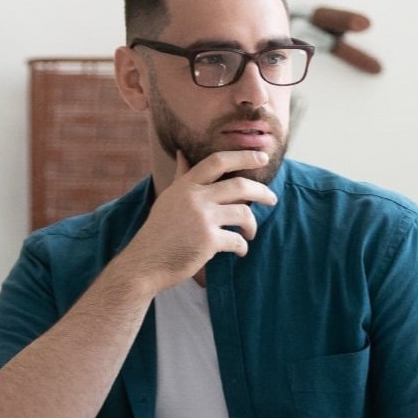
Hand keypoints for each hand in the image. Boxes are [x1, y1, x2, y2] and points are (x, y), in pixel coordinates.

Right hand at [120, 150, 277, 293]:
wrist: (145, 263)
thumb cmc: (159, 232)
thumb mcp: (168, 199)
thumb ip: (181, 177)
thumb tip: (182, 154)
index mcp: (186, 185)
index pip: (218, 161)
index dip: (243, 156)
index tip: (262, 157)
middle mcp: (195, 197)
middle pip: (239, 185)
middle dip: (261, 192)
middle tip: (272, 199)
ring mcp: (202, 218)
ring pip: (244, 213)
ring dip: (252, 226)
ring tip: (249, 234)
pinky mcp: (208, 241)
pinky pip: (237, 240)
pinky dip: (242, 247)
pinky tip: (240, 251)